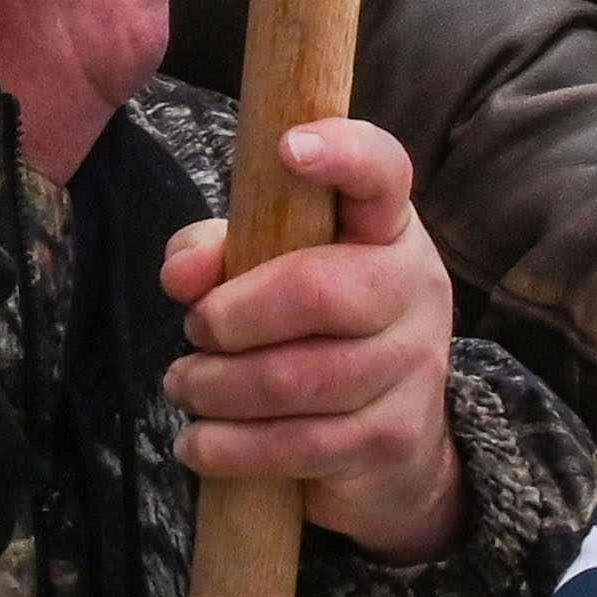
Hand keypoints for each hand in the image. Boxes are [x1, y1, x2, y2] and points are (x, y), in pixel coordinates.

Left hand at [157, 114, 462, 560]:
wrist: (396, 445)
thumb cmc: (317, 332)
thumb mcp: (268, 273)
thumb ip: (218, 253)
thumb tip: (182, 276)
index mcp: (386, 228)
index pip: (382, 172)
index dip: (342, 153)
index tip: (289, 148)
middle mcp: (414, 288)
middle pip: (316, 291)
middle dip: (232, 316)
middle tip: (194, 329)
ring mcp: (413, 367)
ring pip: (297, 379)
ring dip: (218, 388)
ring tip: (184, 385)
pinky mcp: (394, 439)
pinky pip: (298, 445)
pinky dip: (231, 448)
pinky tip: (199, 443)